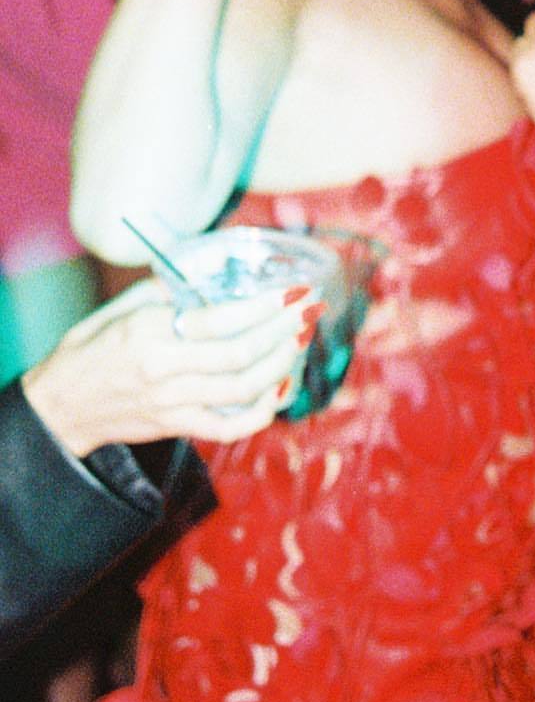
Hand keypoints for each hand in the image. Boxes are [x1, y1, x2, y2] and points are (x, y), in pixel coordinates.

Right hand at [21, 280, 312, 457]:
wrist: (60, 406)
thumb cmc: (90, 349)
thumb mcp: (119, 308)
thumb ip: (165, 291)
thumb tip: (210, 274)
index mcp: (148, 332)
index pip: (219, 319)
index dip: (264, 306)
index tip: (292, 291)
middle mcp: (163, 369)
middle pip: (240, 355)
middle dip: (283, 331)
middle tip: (308, 312)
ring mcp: (172, 402)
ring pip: (242, 389)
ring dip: (281, 364)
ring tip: (298, 342)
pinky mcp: (177, 426)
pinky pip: (228, 427)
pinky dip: (261, 412)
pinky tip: (279, 390)